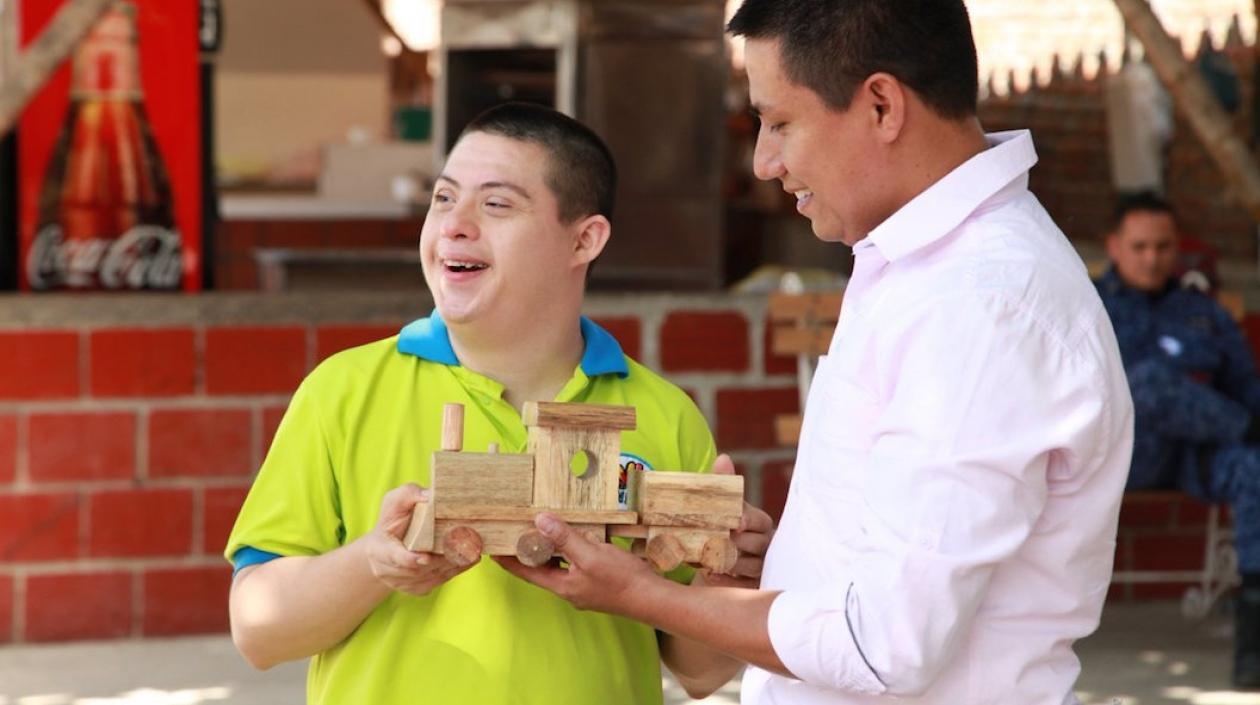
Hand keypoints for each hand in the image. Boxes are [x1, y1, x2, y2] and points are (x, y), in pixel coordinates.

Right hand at [364, 483, 478, 596]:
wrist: (387, 544)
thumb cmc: (393, 519)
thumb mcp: (395, 501)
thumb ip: (409, 494)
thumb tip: (430, 496)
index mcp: (379, 549)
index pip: (394, 558)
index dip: (409, 559)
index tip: (425, 557)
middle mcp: (387, 571)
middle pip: (418, 569)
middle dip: (442, 559)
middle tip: (463, 547)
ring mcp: (401, 583)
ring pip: (432, 576)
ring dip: (452, 564)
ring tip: (471, 550)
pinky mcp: (416, 589)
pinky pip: (438, 582)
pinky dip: (455, 570)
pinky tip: (469, 559)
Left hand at [494, 513, 658, 614]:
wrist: (652, 598)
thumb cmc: (622, 580)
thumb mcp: (590, 554)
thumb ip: (565, 539)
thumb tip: (540, 522)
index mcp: (562, 585)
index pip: (526, 572)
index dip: (509, 560)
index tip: (493, 549)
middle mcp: (570, 588)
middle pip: (542, 568)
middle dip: (529, 551)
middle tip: (515, 531)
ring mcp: (584, 586)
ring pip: (560, 564)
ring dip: (550, 548)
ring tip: (540, 529)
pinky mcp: (597, 580)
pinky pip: (576, 563)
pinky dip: (571, 549)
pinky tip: (576, 536)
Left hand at [706, 454, 774, 587]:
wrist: (715, 563)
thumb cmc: (721, 528)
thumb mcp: (722, 507)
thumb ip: (722, 484)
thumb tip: (724, 458)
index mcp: (761, 523)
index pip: (758, 519)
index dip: (746, 519)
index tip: (734, 522)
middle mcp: (766, 545)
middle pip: (754, 543)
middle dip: (731, 542)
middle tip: (711, 540)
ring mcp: (761, 567)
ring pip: (747, 565)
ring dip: (724, 561)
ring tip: (703, 557)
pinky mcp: (752, 587)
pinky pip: (740, 585)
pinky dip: (723, 578)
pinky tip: (709, 574)